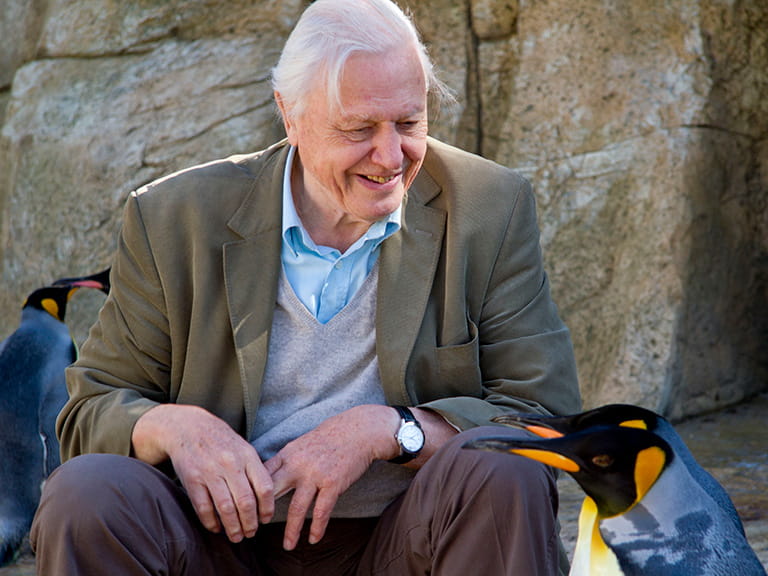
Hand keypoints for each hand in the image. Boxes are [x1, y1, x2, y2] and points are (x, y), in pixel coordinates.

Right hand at [132, 404, 273, 542]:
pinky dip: (211, 522)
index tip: (266, 519)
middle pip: (246, 502)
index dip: (267, 508)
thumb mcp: (243, 448)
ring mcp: (210, 472)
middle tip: (251, 533)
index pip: (264, 487)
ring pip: (225, 508)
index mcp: (247, 455)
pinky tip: (216, 528)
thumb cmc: (221, 441)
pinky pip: (203, 508)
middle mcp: (230, 464)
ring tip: (236, 536)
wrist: (188, 427)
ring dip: (232, 527)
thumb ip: (255, 470)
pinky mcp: (192, 479)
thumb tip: (266, 501)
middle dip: (250, 523)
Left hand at [263, 404, 399, 549]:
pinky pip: (322, 512)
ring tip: (288, 546)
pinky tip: (313, 539)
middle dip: (262, 513)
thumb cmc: (331, 436)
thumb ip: (287, 460)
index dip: (252, 494)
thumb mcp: (302, 443)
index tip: (247, 510)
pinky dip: (317, 528)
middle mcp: (297, 465)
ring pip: (296, 509)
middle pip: (272, 493)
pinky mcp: (333, 483)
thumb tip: (271, 475)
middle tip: (257, 530)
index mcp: (287, 454)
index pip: (262, 476)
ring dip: (291, 531)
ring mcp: (315, 475)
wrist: (359, 430)